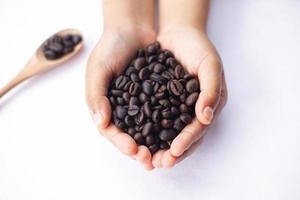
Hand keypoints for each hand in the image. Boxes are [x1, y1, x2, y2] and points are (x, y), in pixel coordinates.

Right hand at [86, 26, 155, 169]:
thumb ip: (97, 95)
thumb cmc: (110, 48)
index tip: (134, 151)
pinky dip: (167, 125)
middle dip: (141, 150)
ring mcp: (139, 105)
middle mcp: (121, 110)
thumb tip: (101, 122)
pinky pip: (161, 114)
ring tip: (166, 155)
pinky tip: (176, 133)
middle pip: (130, 136)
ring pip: (147, 130)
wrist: (131, 30)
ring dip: (155, 144)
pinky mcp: (154, 97)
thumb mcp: (98, 69)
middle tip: (152, 161)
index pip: (111, 132)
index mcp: (105, 107)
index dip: (122, 143)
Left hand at [150, 25, 227, 167]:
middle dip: (172, 153)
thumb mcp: (210, 65)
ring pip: (167, 133)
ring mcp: (176, 108)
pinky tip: (137, 139)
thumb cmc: (199, 47)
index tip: (175, 151)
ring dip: (158, 147)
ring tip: (146, 158)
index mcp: (208, 106)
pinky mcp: (160, 102)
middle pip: (183, 137)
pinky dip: (147, 131)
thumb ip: (211, 90)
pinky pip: (154, 119)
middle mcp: (192, 111)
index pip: (198, 129)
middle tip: (158, 164)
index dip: (188, 141)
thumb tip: (205, 117)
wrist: (179, 33)